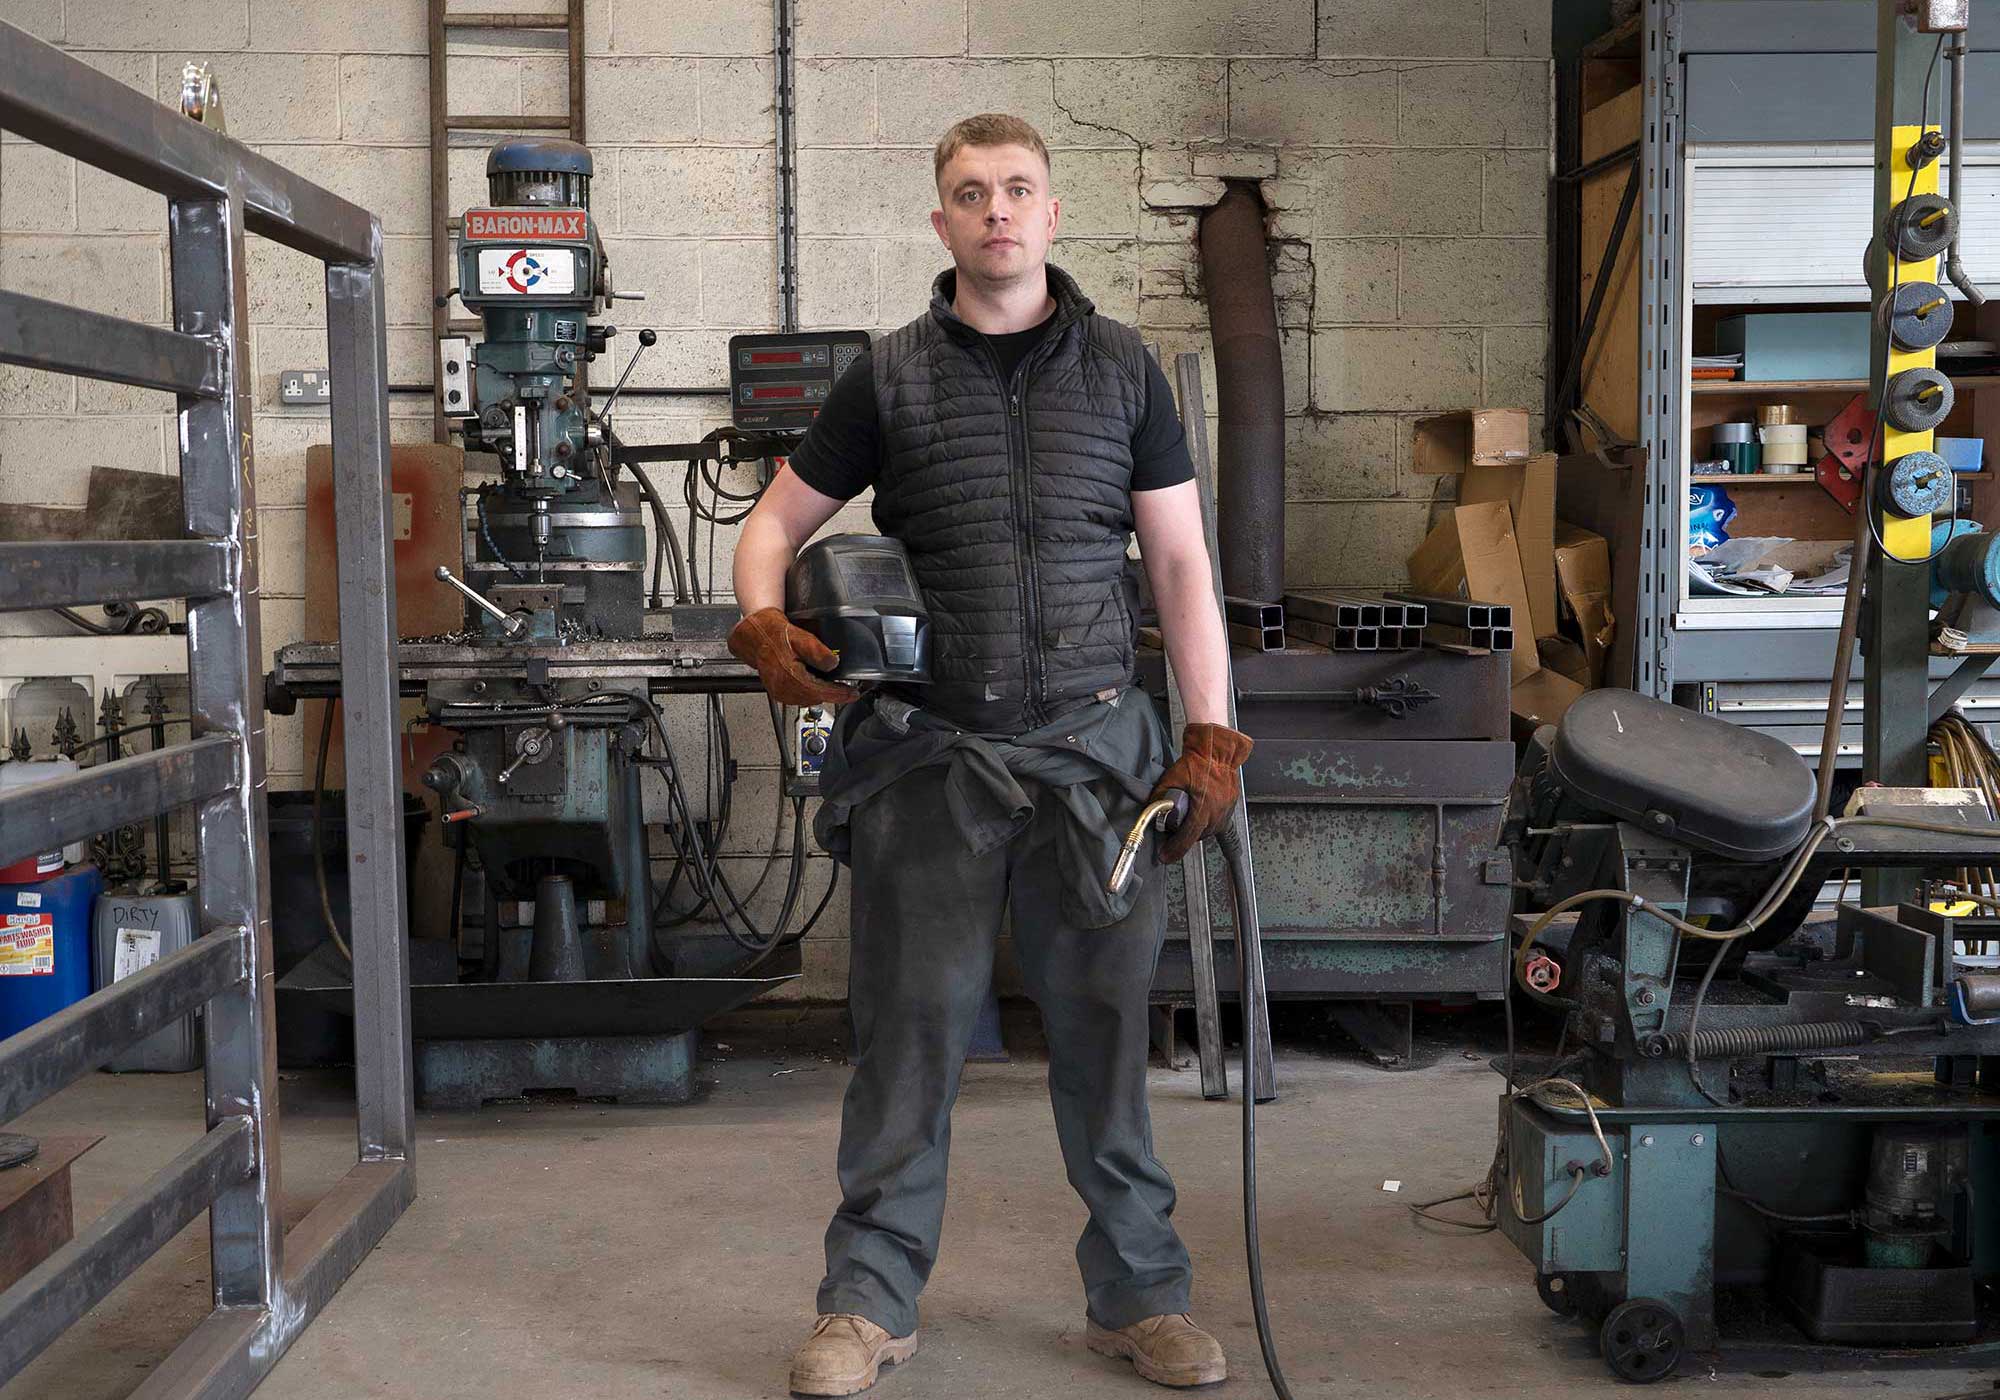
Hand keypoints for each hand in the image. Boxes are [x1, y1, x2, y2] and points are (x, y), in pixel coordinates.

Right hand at [726, 607, 861, 707]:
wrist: (756, 635)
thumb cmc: (775, 634)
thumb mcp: (801, 638)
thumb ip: (819, 653)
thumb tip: (833, 664)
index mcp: (791, 677)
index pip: (822, 692)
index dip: (840, 694)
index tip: (853, 694)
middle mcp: (784, 688)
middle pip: (816, 698)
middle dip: (832, 694)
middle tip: (845, 689)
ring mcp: (779, 692)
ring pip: (808, 699)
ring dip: (820, 694)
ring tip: (831, 685)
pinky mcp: (777, 692)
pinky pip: (798, 697)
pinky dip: (809, 693)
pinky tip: (814, 683)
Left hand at [1148, 722, 1253, 862]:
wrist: (1216, 749)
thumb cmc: (1197, 761)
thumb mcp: (1171, 779)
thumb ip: (1160, 797)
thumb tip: (1152, 809)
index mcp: (1203, 808)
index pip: (1187, 837)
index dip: (1174, 849)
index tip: (1166, 856)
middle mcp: (1217, 812)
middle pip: (1197, 836)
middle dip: (1183, 838)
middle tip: (1171, 834)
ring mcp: (1226, 810)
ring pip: (1209, 831)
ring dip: (1196, 830)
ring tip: (1186, 821)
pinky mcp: (1230, 805)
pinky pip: (1218, 821)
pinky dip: (1207, 822)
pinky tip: (1201, 817)